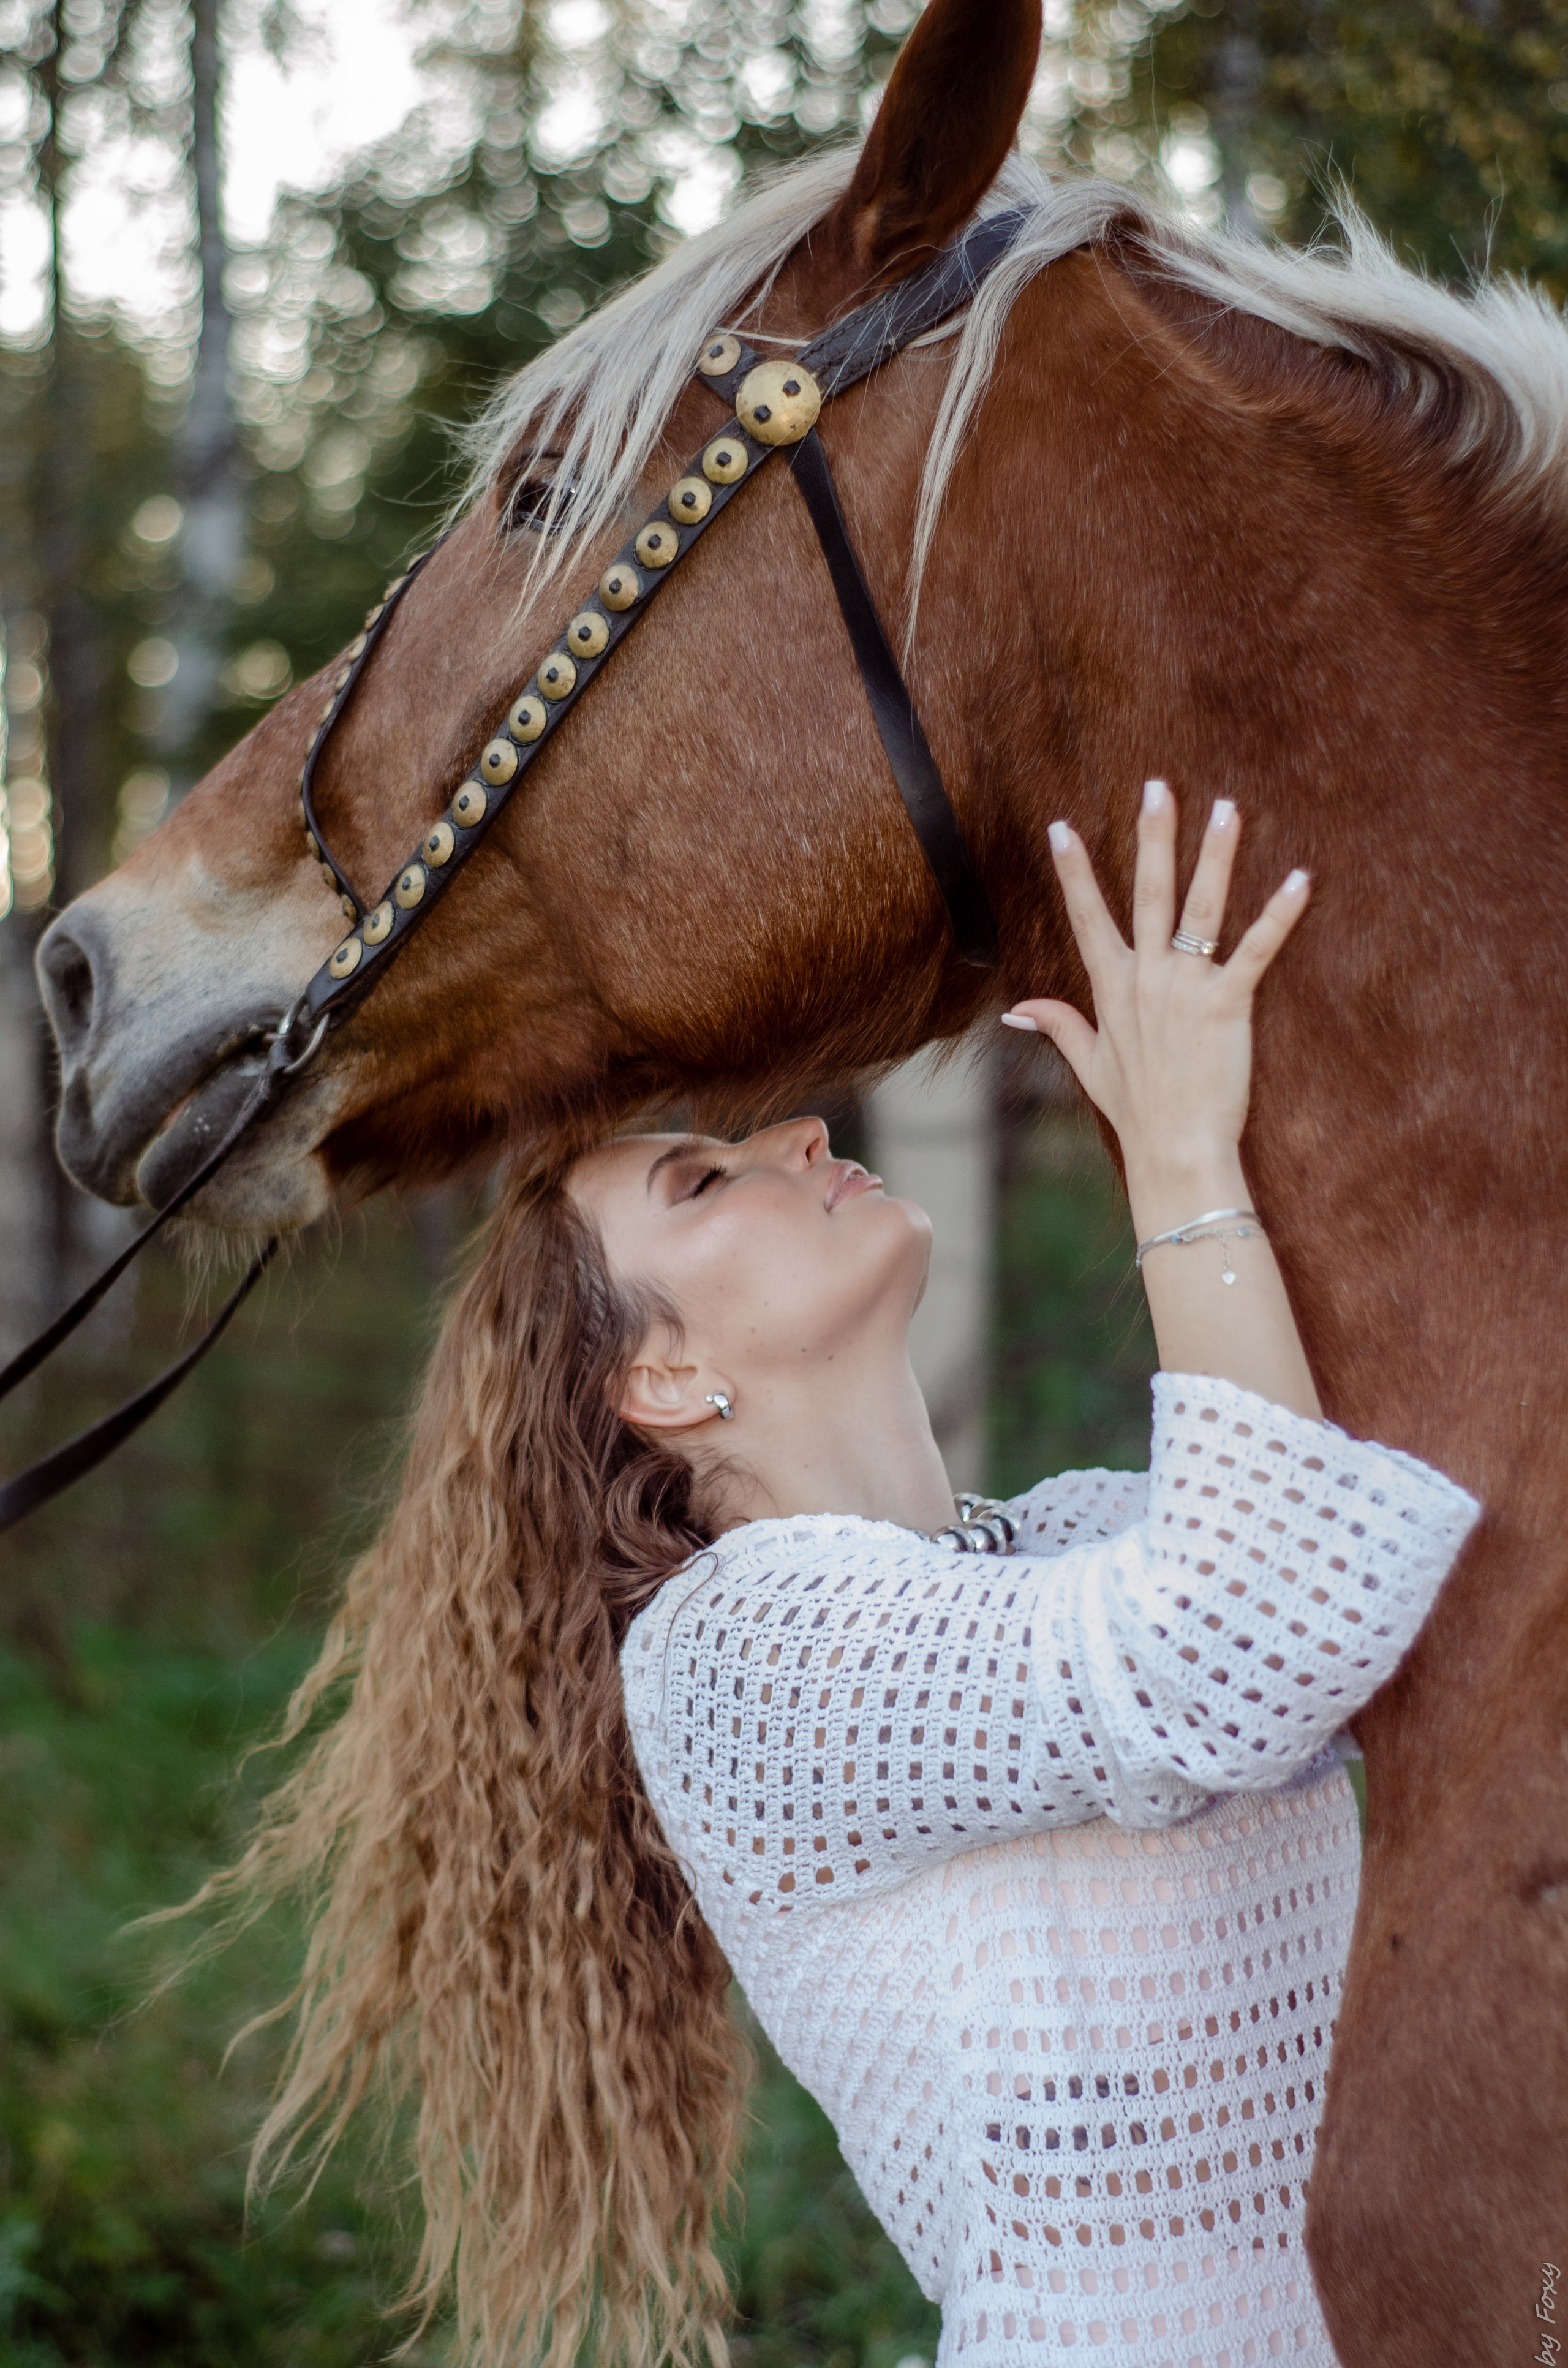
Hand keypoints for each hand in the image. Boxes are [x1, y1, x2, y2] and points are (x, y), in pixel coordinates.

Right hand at [1002, 780, 1309, 1233]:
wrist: (1174, 1151)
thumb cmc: (1137, 1112)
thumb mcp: (1090, 1065)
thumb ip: (1058, 1026)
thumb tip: (1016, 1011)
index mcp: (1114, 989)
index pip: (1088, 918)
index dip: (1073, 872)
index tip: (1061, 828)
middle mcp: (1146, 980)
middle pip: (1145, 894)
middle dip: (1151, 837)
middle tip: (1156, 786)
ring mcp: (1184, 991)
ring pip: (1198, 909)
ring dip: (1214, 856)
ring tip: (1227, 808)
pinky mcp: (1226, 1007)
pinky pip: (1254, 951)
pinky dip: (1279, 915)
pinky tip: (1300, 879)